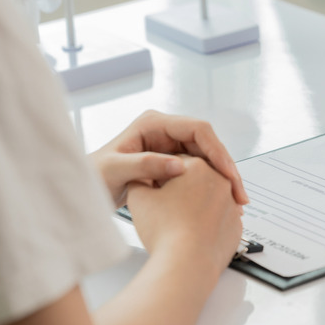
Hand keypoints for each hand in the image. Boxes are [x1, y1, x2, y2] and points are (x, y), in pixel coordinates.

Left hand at [89, 110, 246, 207]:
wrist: (85, 191)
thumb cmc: (94, 177)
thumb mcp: (115, 170)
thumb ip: (145, 165)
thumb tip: (180, 165)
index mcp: (154, 124)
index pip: (197, 129)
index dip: (217, 151)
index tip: (228, 173)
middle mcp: (166, 131)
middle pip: (209, 143)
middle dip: (227, 167)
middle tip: (239, 192)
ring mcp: (171, 146)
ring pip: (208, 158)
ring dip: (224, 178)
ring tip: (236, 200)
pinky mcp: (173, 162)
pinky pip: (201, 170)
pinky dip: (214, 184)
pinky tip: (223, 200)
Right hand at [126, 155, 242, 272]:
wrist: (187, 263)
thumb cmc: (165, 230)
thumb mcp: (138, 198)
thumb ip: (138, 180)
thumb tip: (139, 179)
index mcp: (197, 167)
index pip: (176, 163)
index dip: (162, 176)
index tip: (155, 189)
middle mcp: (220, 181)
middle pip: (196, 179)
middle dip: (181, 189)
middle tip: (165, 207)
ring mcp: (231, 204)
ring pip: (210, 199)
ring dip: (196, 205)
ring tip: (177, 222)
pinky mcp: (235, 225)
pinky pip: (219, 219)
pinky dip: (208, 223)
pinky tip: (192, 233)